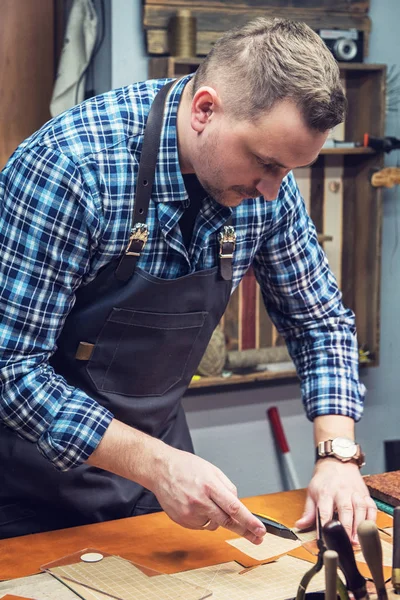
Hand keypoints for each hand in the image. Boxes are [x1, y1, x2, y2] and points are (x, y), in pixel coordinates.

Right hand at [150, 446, 265, 543]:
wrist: (160, 469)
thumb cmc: (186, 467)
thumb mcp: (211, 469)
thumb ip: (227, 487)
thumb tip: (237, 504)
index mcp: (209, 485)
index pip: (234, 507)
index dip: (249, 521)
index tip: (260, 530)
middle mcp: (200, 501)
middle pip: (227, 521)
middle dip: (244, 530)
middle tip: (257, 537)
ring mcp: (189, 513)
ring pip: (215, 525)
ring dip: (219, 518)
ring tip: (208, 502)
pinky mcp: (182, 520)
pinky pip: (201, 526)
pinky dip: (204, 519)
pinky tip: (196, 505)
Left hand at [295, 458, 376, 542]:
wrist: (337, 462)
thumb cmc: (324, 479)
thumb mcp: (312, 492)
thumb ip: (309, 511)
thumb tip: (300, 525)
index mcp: (325, 492)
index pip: (324, 511)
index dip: (325, 526)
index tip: (325, 539)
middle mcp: (341, 491)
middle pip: (345, 510)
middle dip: (346, 528)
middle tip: (345, 543)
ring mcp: (354, 492)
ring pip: (360, 508)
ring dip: (359, 525)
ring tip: (356, 540)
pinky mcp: (365, 493)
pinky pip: (371, 506)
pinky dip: (371, 518)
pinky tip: (367, 528)